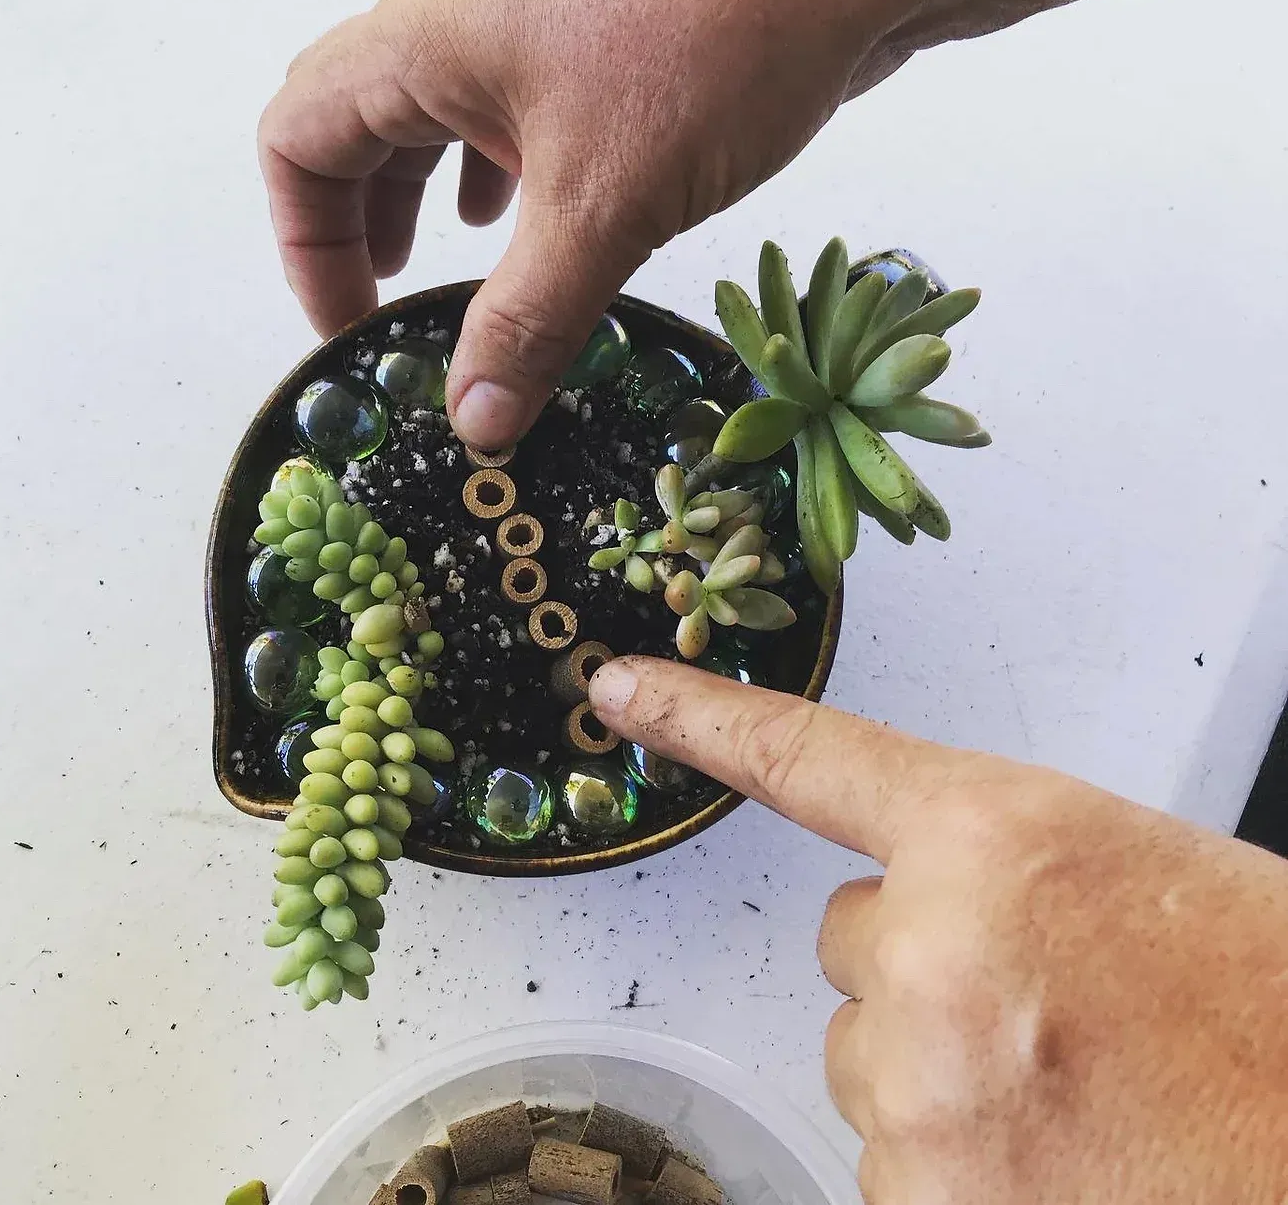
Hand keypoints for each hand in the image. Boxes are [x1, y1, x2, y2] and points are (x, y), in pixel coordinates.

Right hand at [258, 0, 924, 448]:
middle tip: (388, 307)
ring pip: (444, 112)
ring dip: (431, 194)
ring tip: (449, 269)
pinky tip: (541, 215)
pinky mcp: (605, 31)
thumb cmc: (716, 33)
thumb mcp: (605, 206)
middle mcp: (466, 16)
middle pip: (359, 122)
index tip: (354, 325)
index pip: (298, 139)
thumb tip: (477, 418)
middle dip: (359, 222)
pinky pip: (519, 104)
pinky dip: (507, 170)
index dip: (305, 244)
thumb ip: (529, 320)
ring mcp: (539, 16)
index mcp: (425, 40)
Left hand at [589, 657, 1287, 1202]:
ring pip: (873, 1063)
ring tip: (1076, 1099)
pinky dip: (962, 1172)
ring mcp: (919, 1086)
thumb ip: (1003, 876)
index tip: (621, 690)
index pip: (805, 755)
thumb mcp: (1135, 880)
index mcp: (999, 834)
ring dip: (946, 1079)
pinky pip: (898, 1168)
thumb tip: (930, 903)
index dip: (700, 718)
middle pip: (851, 946)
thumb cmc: (1267, 1007)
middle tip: (1050, 1013)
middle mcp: (933, 946)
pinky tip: (1063, 1166)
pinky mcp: (925, 1200)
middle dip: (926, 973)